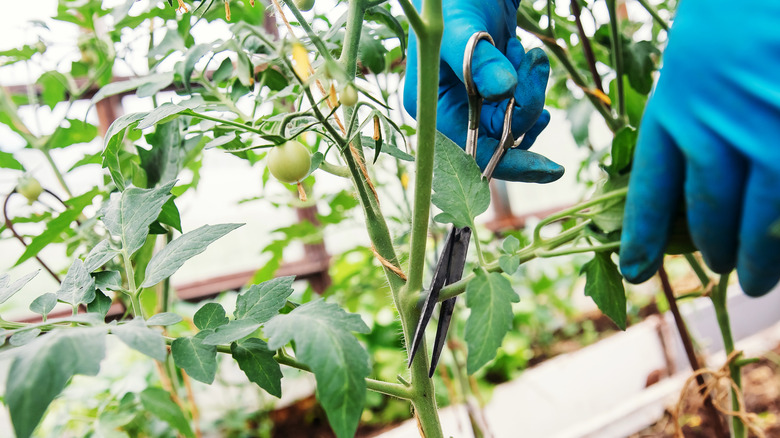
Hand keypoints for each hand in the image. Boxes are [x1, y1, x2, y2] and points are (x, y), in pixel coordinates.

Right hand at [402, 0, 562, 181]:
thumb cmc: (453, 0)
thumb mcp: (462, 27)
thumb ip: (479, 60)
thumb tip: (503, 90)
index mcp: (431, 108)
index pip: (472, 153)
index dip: (511, 162)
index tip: (550, 168)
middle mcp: (447, 112)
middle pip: (498, 139)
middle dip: (525, 108)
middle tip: (534, 64)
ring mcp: (469, 103)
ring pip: (512, 124)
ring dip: (531, 94)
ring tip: (528, 55)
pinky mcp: (488, 92)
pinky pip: (517, 110)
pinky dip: (532, 91)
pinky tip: (531, 65)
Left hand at [619, 0, 779, 295]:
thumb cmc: (733, 16)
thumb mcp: (694, 64)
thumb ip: (688, 122)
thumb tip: (684, 190)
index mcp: (676, 106)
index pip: (651, 190)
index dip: (641, 235)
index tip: (634, 269)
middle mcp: (722, 126)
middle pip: (713, 213)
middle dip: (716, 252)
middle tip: (721, 272)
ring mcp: (774, 131)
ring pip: (767, 220)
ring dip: (761, 258)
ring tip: (755, 279)